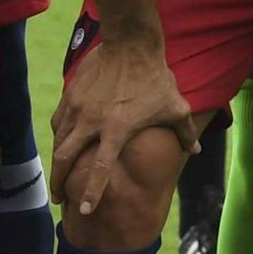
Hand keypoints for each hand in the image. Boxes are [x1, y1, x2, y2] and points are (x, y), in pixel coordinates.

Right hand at [48, 28, 188, 221]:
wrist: (130, 42)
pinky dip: (59, 136)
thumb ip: (185, 132)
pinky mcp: (70, 94)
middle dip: (60, 182)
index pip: (100, 168)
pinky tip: (60, 143)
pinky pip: (59, 122)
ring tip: (58, 176)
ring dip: (57, 162)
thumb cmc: (155, 76)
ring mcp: (78, 107)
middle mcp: (92, 121)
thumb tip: (195, 151)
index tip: (85, 211)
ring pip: (58, 141)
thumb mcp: (175, 106)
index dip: (92, 192)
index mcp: (116, 129)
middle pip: (66, 159)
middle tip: (59, 199)